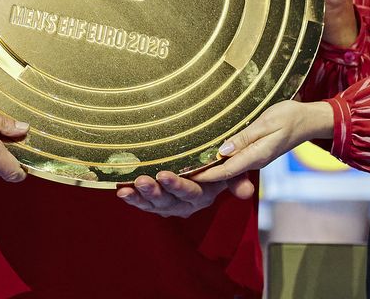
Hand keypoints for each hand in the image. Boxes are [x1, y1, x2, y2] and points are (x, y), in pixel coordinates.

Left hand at [116, 170, 254, 216]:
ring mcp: (170, 205)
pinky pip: (144, 204)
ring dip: (141, 196)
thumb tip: (247, 192)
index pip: (190, 192)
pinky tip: (121, 192)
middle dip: (154, 191)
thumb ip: (238, 178)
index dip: (177, 185)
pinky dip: (132, 199)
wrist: (208, 169)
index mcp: (202, 195)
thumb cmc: (219, 164)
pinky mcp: (158, 204)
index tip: (164, 174)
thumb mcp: (231, 170)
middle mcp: (185, 204)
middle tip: (143, 180)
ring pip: (154, 204)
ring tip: (129, 187)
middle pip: (169, 200)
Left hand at [193, 100, 334, 183]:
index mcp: (256, 155)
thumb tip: (223, 150)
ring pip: (228, 167)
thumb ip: (246, 137)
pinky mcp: (256, 152)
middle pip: (224, 172)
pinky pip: (235, 160)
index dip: (204, 174)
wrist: (309, 120)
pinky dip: (220, 160)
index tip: (184, 175)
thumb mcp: (268, 122)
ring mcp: (255, 158)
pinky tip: (208, 154)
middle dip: (202, 175)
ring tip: (187, 164)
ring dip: (209, 168)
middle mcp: (254, 160)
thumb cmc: (290, 116)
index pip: (225, 170)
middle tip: (178, 173)